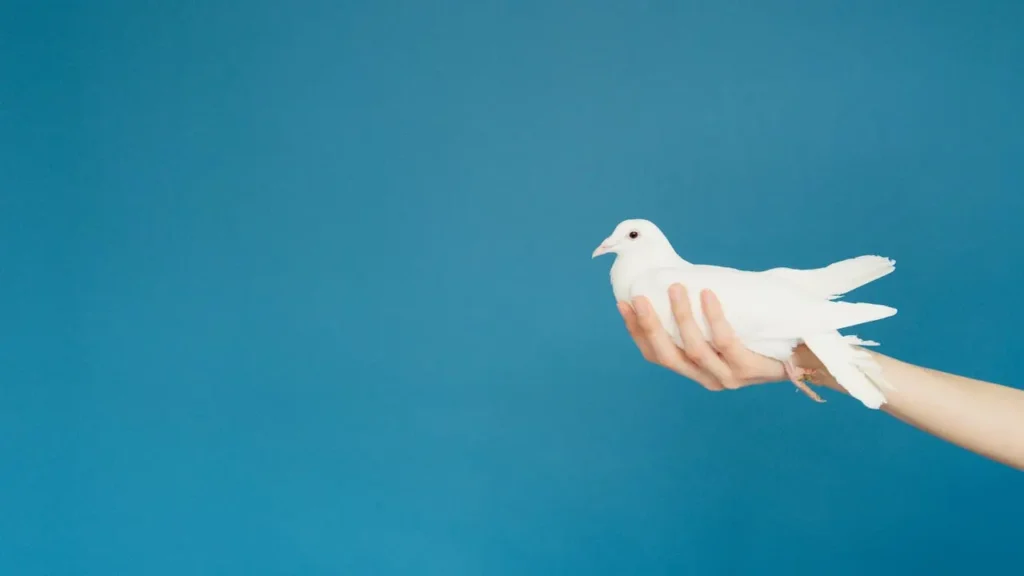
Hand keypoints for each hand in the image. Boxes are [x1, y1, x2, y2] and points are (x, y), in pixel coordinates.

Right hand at [617, 283, 793, 390]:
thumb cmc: (759, 334)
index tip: (625, 303)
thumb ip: (702, 316)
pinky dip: (714, 317)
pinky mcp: (748, 368)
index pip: (655, 355)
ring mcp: (727, 376)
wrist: (802, 355)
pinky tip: (708, 295)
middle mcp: (706, 378)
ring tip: (677, 288)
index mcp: (694, 370)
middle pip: (668, 355)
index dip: (636, 331)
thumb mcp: (724, 329)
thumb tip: (680, 276)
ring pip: (695, 348)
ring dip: (681, 316)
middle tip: (640, 297)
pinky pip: (726, 341)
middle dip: (650, 326)